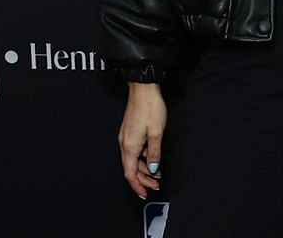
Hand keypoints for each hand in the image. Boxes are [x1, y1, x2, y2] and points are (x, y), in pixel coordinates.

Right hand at [118, 82, 166, 197]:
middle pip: (131, 168)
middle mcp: (124, 143)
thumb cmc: (150, 108)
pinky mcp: (129, 132)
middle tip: (156, 184)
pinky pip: (134, 151)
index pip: (130, 173)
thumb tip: (152, 169)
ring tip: (158, 174)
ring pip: (133, 160)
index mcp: (129, 146)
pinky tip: (153, 159)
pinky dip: (143, 158)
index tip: (145, 194)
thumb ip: (154, 153)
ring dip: (144, 169)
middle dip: (143, 179)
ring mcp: (126, 137)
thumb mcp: (157, 132)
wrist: (143, 89)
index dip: (137, 185)